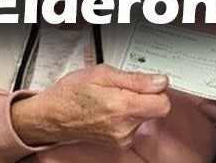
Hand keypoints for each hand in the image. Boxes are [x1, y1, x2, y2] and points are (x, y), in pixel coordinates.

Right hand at [10, 64, 171, 149]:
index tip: (149, 81)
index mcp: (122, 107)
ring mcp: (121, 137)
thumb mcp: (102, 73)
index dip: (157, 88)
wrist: (51, 115)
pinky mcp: (119, 142)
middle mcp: (124, 127)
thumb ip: (136, 79)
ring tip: (112, 95)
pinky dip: (126, 114)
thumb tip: (160, 81)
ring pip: (144, 116)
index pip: (163, 103)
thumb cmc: (71, 93)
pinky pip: (134, 124)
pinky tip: (110, 107)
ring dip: (134, 104)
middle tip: (123, 86)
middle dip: (145, 94)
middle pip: (155, 109)